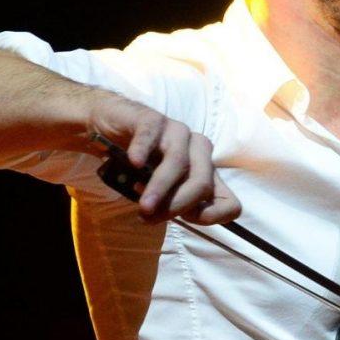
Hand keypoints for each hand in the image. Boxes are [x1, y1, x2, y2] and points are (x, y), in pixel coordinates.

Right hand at [88, 94, 239, 223]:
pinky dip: (143, 151)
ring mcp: (177, 132)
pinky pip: (151, 136)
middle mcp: (198, 151)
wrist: (109, 126)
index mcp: (204, 173)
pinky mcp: (152, 119)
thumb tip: (159, 216)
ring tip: (143, 205)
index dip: (212, 215)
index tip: (185, 220)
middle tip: (150, 217)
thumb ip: (166, 204)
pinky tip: (134, 163)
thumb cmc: (138, 163)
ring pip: (178, 162)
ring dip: (160, 188)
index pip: (229, 201)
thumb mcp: (156, 190)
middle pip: (202, 183)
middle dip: (178, 205)